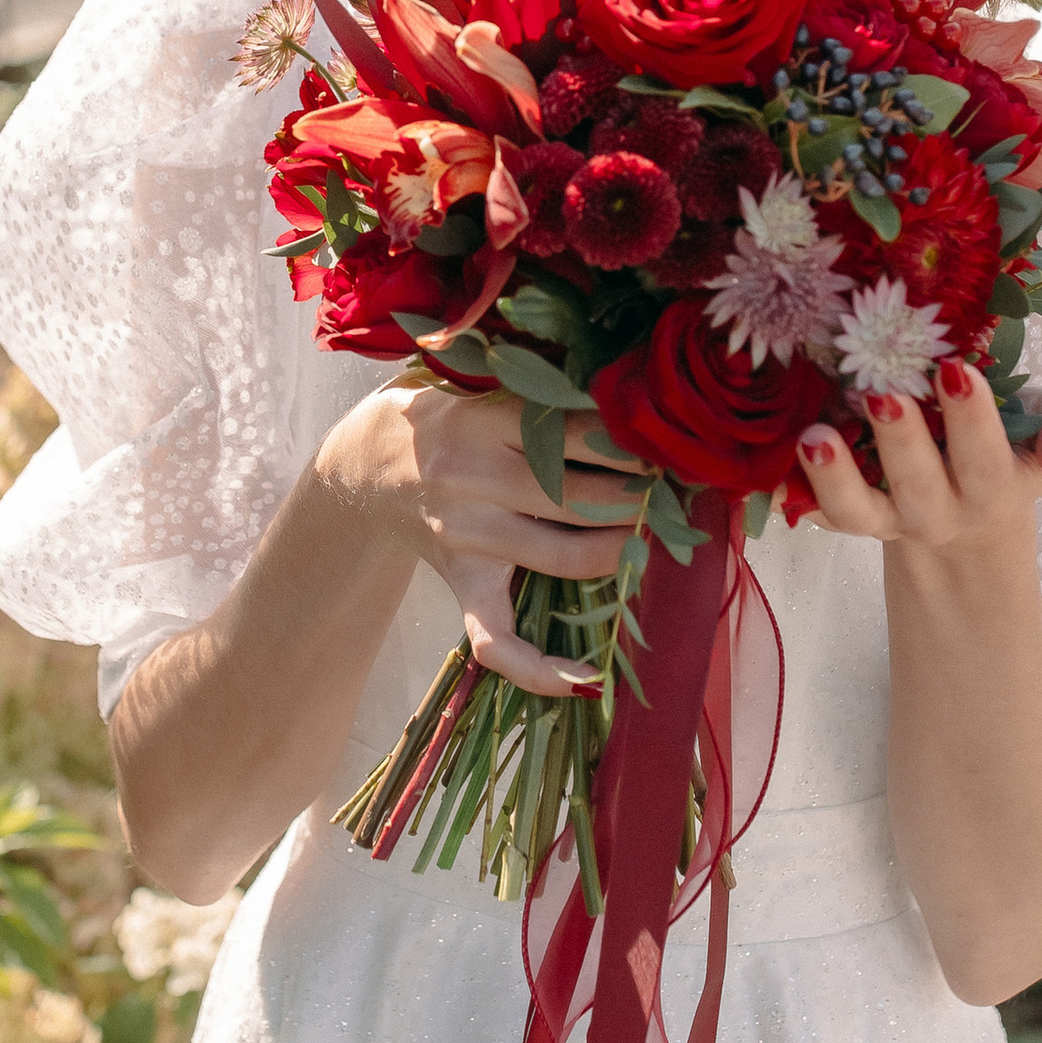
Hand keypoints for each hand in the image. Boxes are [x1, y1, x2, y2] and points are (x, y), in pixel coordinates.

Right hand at [315, 383, 640, 696]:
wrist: (365, 465)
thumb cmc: (442, 411)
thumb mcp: (472, 373)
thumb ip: (531, 368)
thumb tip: (613, 361)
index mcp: (480, 421)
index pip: (571, 432)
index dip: (628, 439)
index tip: (665, 441)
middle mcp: (473, 483)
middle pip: (578, 496)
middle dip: (639, 495)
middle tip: (676, 489)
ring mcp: (467, 541)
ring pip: (560, 556)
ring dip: (621, 550)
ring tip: (658, 537)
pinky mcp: (462, 585)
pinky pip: (496, 641)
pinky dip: (539, 670)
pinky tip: (587, 682)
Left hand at [793, 363, 1041, 561]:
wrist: (966, 521)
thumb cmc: (1009, 456)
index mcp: (994, 489)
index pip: (987, 459)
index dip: (973, 420)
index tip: (956, 368)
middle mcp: (937, 510)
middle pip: (918, 485)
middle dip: (901, 440)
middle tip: (881, 392)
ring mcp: (884, 517)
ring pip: (857, 511)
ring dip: (833, 477)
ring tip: (813, 435)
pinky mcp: (842, 517)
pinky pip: (809, 513)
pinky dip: (785, 494)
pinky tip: (762, 465)